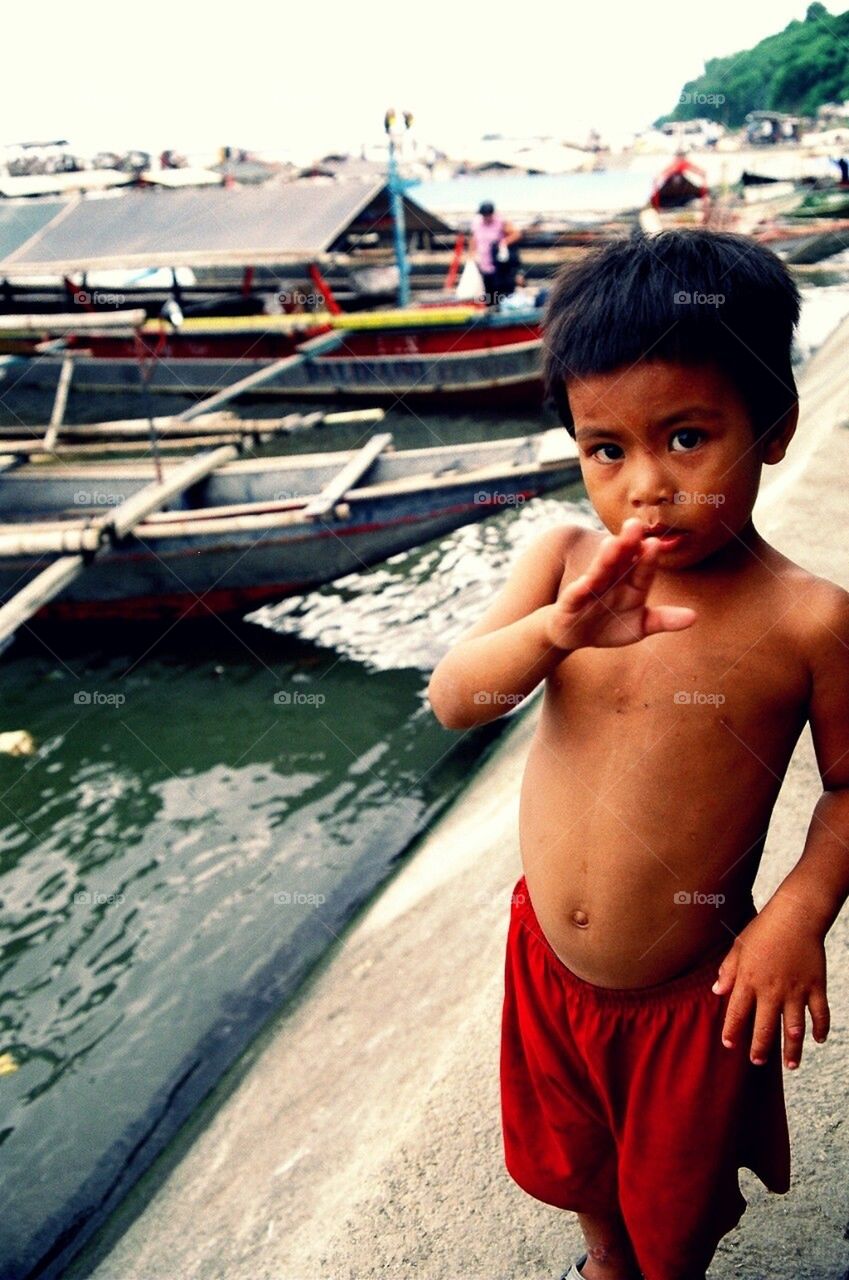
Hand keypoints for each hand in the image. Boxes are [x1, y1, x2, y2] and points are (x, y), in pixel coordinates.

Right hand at [544, 517, 695, 649]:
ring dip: (605, 558)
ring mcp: (590, 589)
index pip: (643, 568)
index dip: (648, 558)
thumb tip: (694, 617)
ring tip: (612, 544)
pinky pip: (576, 595)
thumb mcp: (639, 626)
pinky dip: (581, 588)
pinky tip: (585, 582)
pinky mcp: (571, 602)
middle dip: (627, 543)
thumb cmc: (610, 625)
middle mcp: (611, 580)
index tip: (655, 543)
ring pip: (599, 572)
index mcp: (631, 583)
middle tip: (635, 525)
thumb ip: (664, 620)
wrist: (575, 633)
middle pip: (620, 560)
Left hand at [713, 905, 829, 1068]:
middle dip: (760, 1049)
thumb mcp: (738, 947)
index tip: (729, 1045)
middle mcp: (771, 990)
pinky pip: (820, 1014)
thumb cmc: (763, 929)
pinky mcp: (815, 987)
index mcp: (749, 980)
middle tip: (757, 1062)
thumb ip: (728, 971)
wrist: (795, 916)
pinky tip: (818, 1040)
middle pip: (764, 1028)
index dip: (732, 1031)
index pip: (736, 1013)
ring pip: (793, 1029)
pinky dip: (821, 1028)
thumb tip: (717, 991)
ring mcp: (795, 991)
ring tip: (790, 1065)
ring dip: (792, 1049)